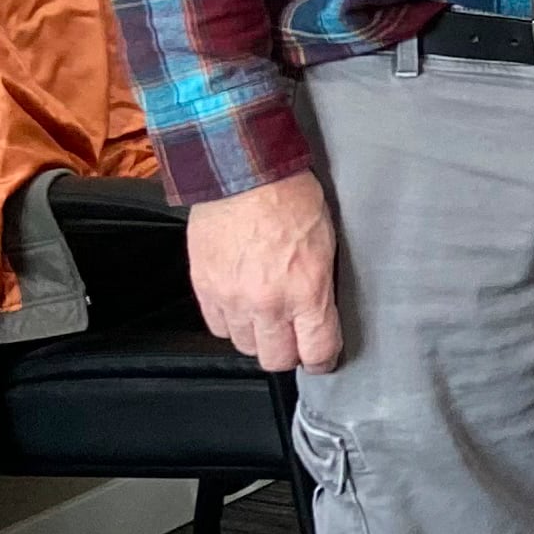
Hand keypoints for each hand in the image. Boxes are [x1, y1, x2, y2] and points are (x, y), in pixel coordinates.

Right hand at [187, 169, 341, 373]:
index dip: (322, 360)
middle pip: (278, 359)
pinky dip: (231, 322)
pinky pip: (218, 327)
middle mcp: (269, 303)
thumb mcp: (327, 240)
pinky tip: (240, 305)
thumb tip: (321, 311)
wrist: (244, 173)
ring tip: (265, 317)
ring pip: (246, 346)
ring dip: (258, 337)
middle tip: (293, 339)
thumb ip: (321, 284)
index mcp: (307, 290)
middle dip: (289, 353)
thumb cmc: (291, 196)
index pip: (317, 350)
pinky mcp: (206, 289)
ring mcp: (233, 299)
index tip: (322, 357)